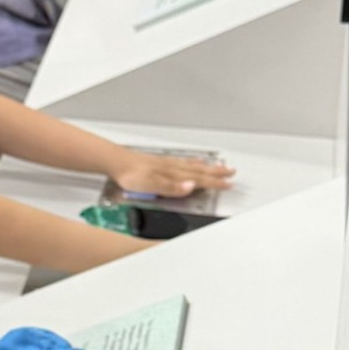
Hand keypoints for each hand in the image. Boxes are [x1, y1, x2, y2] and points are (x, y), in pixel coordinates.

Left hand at [107, 149, 236, 199]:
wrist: (117, 163)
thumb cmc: (132, 175)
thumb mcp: (153, 185)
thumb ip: (173, 188)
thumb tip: (191, 186)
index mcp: (174, 174)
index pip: (199, 179)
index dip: (215, 183)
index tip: (229, 184)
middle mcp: (173, 167)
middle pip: (200, 170)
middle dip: (217, 172)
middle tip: (231, 171)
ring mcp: (168, 164)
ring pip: (193, 165)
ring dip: (208, 166)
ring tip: (219, 166)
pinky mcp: (161, 162)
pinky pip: (184, 161)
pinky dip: (193, 162)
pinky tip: (194, 162)